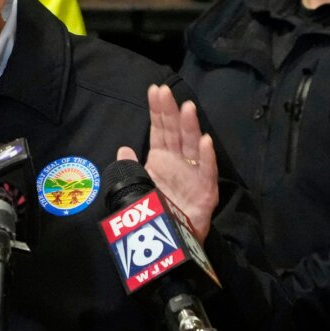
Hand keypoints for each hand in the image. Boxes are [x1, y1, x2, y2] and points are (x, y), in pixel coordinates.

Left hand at [116, 84, 216, 239]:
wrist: (171, 240)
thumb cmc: (155, 210)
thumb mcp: (137, 187)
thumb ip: (130, 168)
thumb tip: (123, 149)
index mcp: (162, 158)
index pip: (160, 129)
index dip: (157, 110)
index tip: (154, 90)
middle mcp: (179, 162)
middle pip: (175, 132)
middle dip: (171, 111)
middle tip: (166, 91)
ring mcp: (194, 174)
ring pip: (192, 146)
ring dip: (190, 127)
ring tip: (187, 108)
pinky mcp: (205, 191)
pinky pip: (206, 171)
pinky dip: (205, 156)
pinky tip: (204, 140)